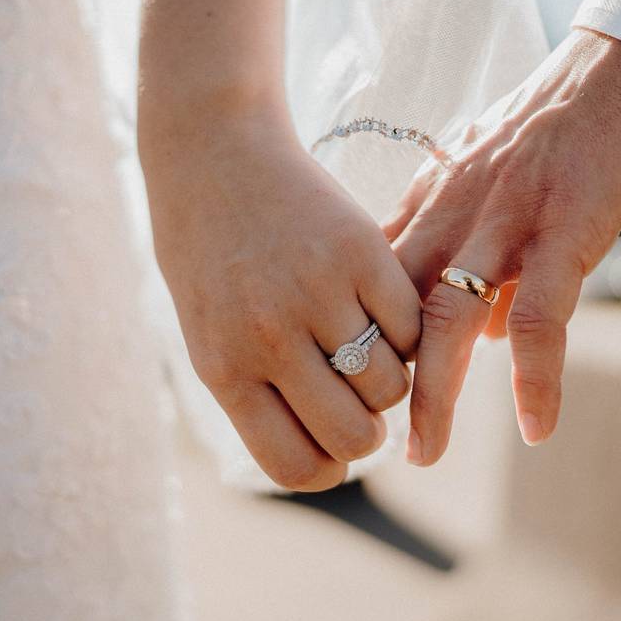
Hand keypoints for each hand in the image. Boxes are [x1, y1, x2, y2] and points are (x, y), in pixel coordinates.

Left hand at [140, 114, 420, 490]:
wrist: (213, 152)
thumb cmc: (209, 253)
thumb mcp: (212, 333)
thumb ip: (261, 392)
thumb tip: (331, 452)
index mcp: (225, 369)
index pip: (295, 466)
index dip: (328, 469)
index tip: (335, 445)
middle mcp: (269, 339)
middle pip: (355, 436)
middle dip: (367, 430)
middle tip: (358, 398)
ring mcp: (318, 294)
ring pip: (389, 385)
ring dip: (387, 376)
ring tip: (366, 342)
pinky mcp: (361, 253)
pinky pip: (411, 328)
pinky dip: (405, 330)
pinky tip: (379, 306)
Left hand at [386, 29, 620, 464]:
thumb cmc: (572, 128)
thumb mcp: (506, 187)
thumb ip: (483, 256)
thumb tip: (485, 336)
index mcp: (440, 198)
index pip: (381, 277)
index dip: (361, 336)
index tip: (351, 388)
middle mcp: (458, 209)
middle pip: (397, 305)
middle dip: (377, 378)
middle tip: (366, 440)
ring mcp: (508, 218)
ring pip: (449, 317)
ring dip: (434, 394)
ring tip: (423, 453)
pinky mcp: (568, 225)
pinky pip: (542, 314)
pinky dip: (537, 378)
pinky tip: (537, 428)